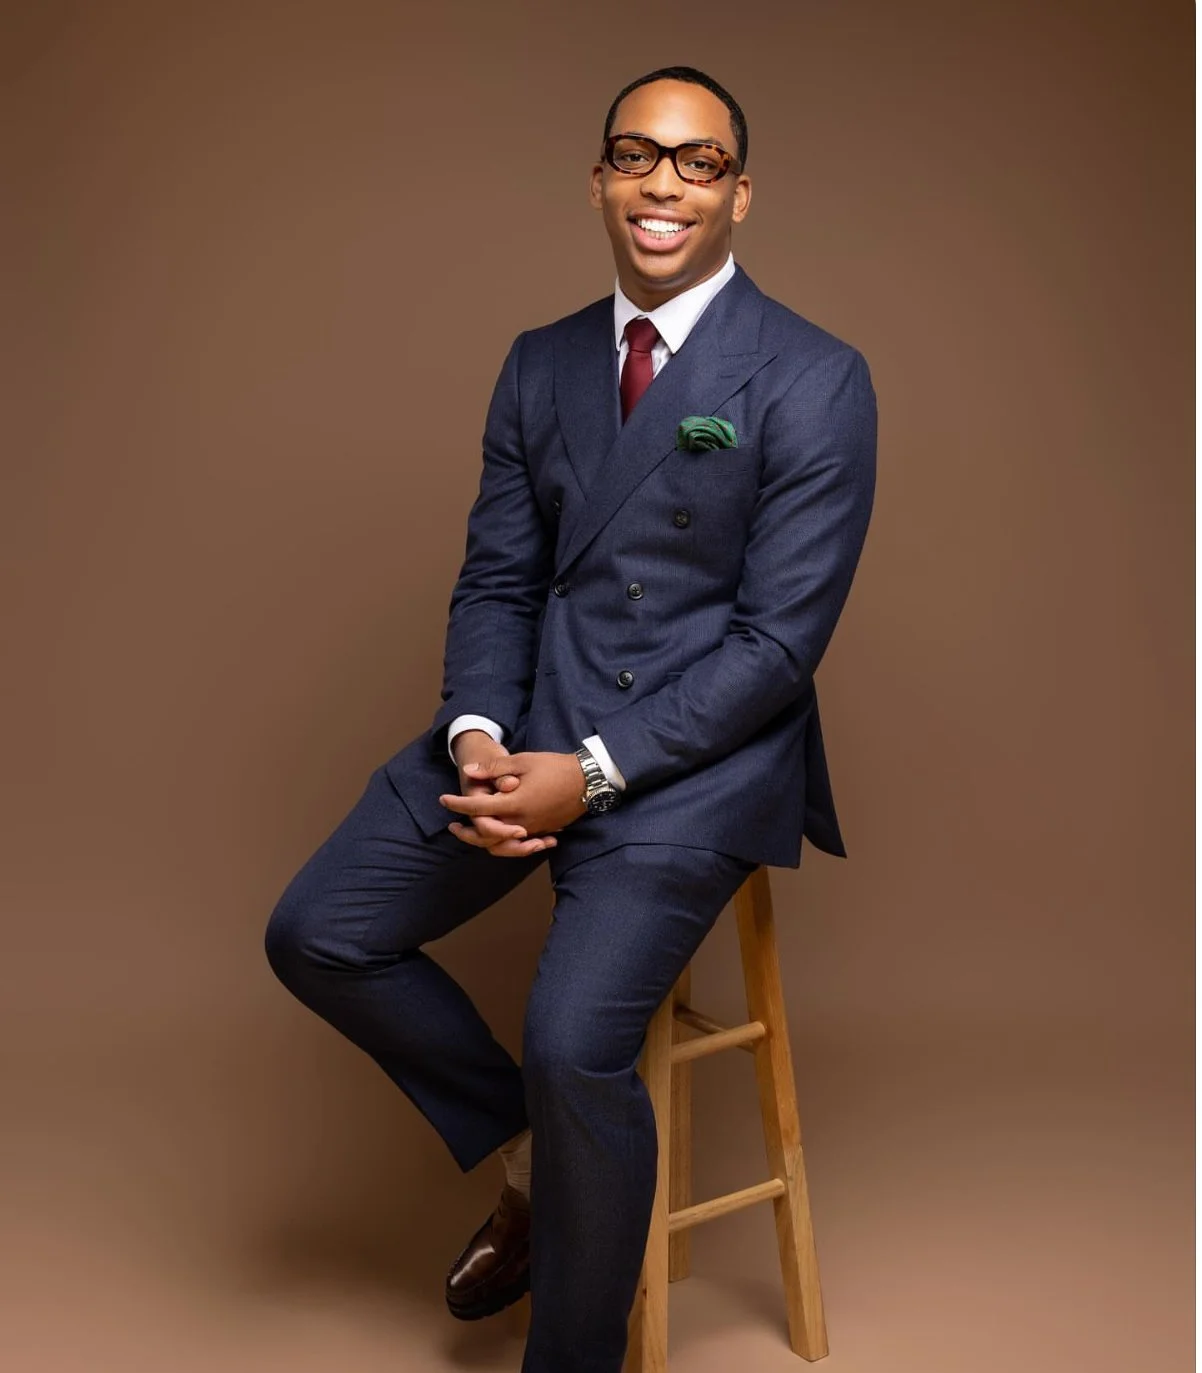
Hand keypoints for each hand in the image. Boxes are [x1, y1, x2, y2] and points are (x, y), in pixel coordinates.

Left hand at [447, 730, 556, 857]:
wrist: (587, 780)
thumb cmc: (554, 767)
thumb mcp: (522, 761)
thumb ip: (494, 769)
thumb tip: (469, 772)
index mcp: (513, 803)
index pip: (477, 808)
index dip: (457, 804)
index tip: (444, 799)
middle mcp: (521, 821)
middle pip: (486, 836)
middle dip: (466, 832)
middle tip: (452, 825)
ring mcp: (533, 829)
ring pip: (502, 845)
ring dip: (484, 840)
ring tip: (472, 832)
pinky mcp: (543, 830)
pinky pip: (519, 844)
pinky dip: (505, 843)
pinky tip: (499, 836)